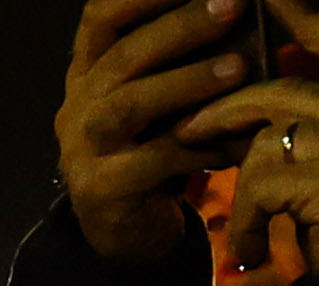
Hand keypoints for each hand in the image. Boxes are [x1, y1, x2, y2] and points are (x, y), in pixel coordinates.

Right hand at [59, 0, 253, 262]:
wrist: (126, 229)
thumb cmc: (153, 149)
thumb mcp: (163, 96)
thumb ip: (183, 57)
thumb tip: (239, 10)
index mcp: (89, 70)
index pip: (100, 15)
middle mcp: (78, 103)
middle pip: (124, 55)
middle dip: (182, 26)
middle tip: (234, 4)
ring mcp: (82, 148)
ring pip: (131, 104)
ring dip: (189, 81)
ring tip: (240, 67)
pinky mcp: (100, 189)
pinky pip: (152, 161)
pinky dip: (197, 148)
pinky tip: (233, 141)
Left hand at [178, 0, 318, 271]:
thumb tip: (260, 127)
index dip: (308, 20)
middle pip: (287, 88)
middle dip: (230, 106)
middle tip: (190, 127)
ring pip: (268, 140)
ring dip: (243, 190)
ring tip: (249, 235)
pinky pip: (262, 186)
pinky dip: (248, 224)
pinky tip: (255, 255)